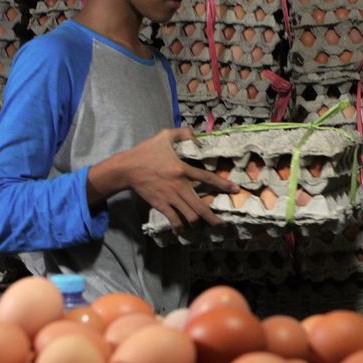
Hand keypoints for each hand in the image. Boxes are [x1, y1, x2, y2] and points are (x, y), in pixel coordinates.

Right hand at [123, 128, 238, 229]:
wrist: (126, 168)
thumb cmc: (145, 151)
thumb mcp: (163, 135)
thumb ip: (182, 133)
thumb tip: (196, 135)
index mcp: (182, 169)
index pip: (206, 177)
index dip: (222, 184)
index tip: (236, 189)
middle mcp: (179, 186)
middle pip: (200, 206)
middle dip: (213, 218)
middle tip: (221, 225)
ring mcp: (170, 197)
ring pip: (189, 216)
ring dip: (197, 223)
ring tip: (202, 227)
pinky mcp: (160, 205)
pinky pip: (174, 220)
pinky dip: (180, 227)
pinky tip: (183, 229)